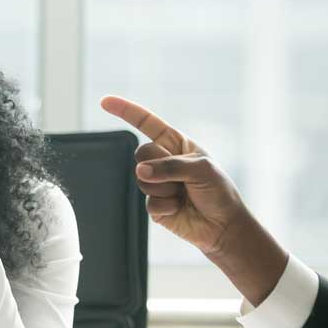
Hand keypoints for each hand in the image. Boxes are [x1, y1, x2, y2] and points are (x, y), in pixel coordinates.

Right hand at [100, 96, 286, 305]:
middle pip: (141, 154)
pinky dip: (166, 206)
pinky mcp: (154, 205)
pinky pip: (149, 202)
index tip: (104, 101)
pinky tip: (180, 209)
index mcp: (175, 144)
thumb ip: (169, 166)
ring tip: (183, 194)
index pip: (146, 123)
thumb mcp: (201, 169)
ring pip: (142, 179)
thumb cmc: (218, 191)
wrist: (222, 225)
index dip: (125, 111)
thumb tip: (140, 172)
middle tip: (180, 177)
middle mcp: (163, 161)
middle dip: (158, 165)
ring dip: (165, 188)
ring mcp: (157, 183)